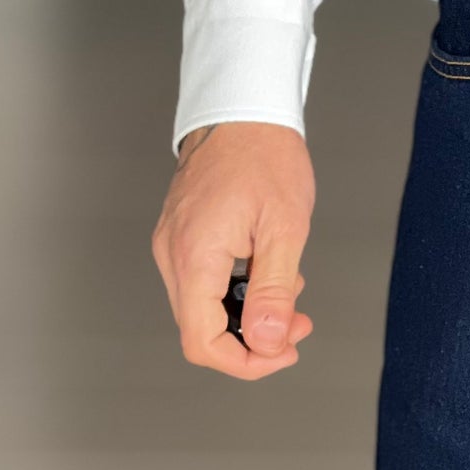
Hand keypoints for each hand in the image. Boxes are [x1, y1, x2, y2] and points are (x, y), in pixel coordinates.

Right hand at [151, 120, 315, 379]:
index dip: (246, 362)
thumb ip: (274, 290)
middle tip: (298, 323)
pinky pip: (201, 281)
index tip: (284, 352)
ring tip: (289, 288)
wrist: (243, 108)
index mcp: (194, 256)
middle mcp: (171, 254)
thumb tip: (268, 343)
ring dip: (246, 312)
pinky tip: (266, 269)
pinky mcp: (179, 235)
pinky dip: (234, 289)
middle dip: (253, 338)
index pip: (203, 342)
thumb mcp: (284, 227)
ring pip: (202, 307)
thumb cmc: (265, 155)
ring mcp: (171, 244)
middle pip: (201, 330)